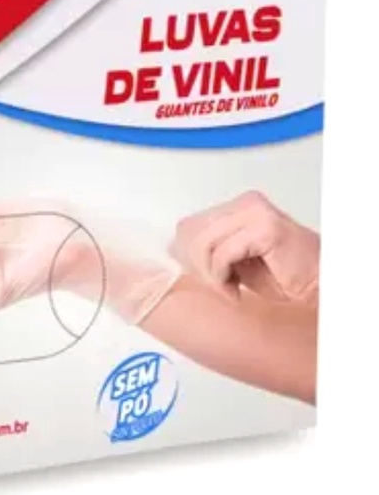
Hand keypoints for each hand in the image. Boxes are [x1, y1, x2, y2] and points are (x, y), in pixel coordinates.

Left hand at [171, 191, 319, 303]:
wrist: (318, 286)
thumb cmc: (283, 276)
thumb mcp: (233, 261)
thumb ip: (208, 250)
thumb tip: (176, 253)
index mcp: (237, 206)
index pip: (187, 225)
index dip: (187, 255)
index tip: (204, 277)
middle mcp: (246, 203)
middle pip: (190, 232)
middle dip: (197, 266)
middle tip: (217, 286)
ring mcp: (256, 212)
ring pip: (203, 243)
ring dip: (211, 275)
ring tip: (228, 288)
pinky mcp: (265, 228)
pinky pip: (222, 253)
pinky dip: (223, 278)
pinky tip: (237, 290)